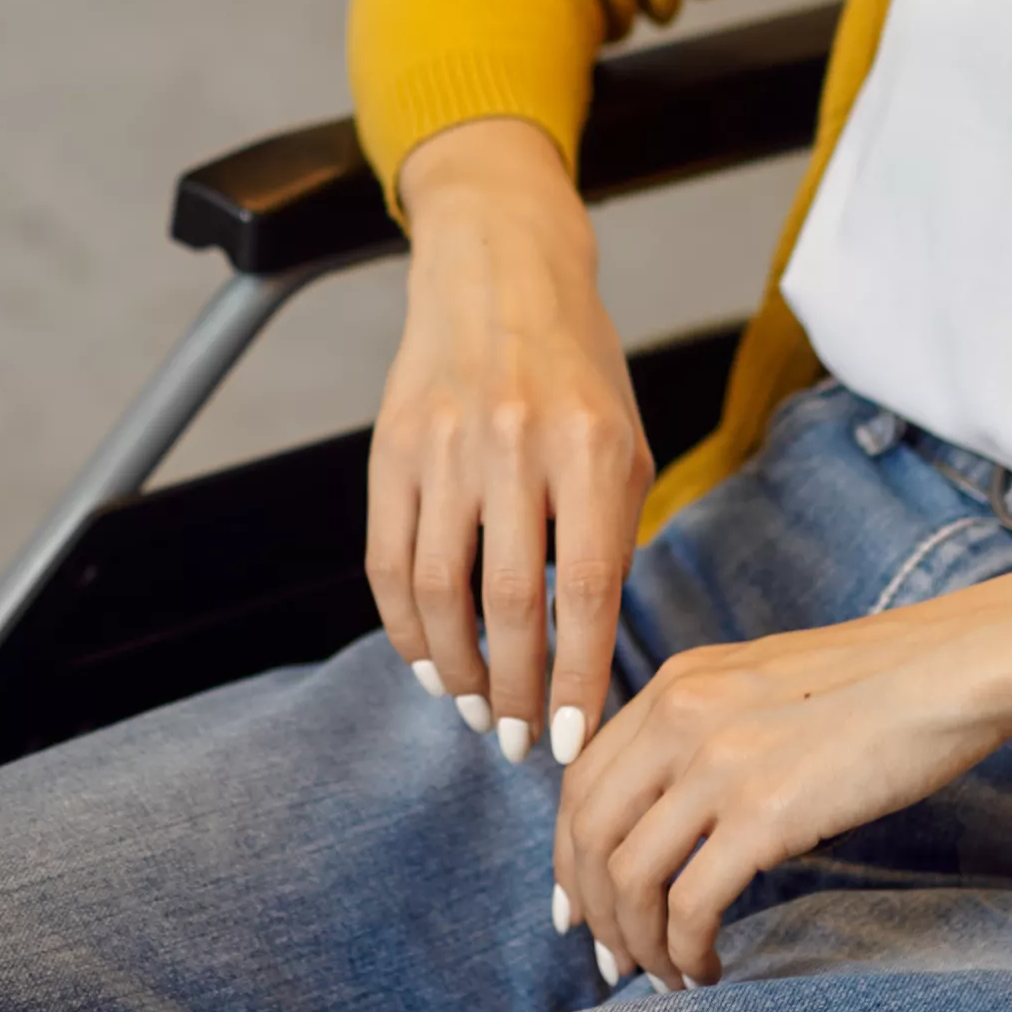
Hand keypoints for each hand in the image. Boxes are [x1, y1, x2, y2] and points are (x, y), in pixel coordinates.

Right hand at [367, 117, 652, 762]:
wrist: (499, 267)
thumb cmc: (577, 366)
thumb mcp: (622, 440)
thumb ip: (609, 535)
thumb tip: (585, 650)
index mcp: (593, 448)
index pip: (588, 589)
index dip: (577, 678)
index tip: (572, 742)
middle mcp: (518, 447)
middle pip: (511, 604)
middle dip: (516, 692)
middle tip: (519, 743)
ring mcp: (446, 446)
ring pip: (440, 593)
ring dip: (457, 670)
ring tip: (476, 711)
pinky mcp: (391, 448)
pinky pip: (388, 562)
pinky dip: (405, 627)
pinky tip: (429, 661)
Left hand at [554, 591, 1011, 986]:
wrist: (958, 669)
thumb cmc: (884, 683)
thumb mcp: (767, 683)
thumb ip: (711, 728)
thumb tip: (685, 810)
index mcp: (677, 683)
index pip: (582, 780)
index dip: (571, 857)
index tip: (581, 908)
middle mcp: (680, 716)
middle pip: (588, 834)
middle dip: (592, 912)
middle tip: (614, 961)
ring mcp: (719, 763)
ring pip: (628, 877)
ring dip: (636, 941)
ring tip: (668, 974)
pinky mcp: (767, 812)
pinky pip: (691, 903)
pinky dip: (687, 949)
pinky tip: (711, 966)